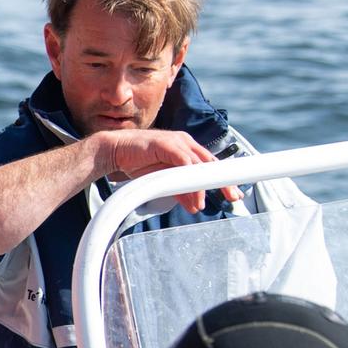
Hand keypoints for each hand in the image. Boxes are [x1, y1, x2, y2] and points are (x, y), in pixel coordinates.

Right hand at [90, 129, 241, 213]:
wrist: (113, 151)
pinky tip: (192, 193)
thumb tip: (195, 205)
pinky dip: (190, 179)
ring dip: (202, 186)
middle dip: (224, 182)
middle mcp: (186, 143)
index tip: (233, 194)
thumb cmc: (135, 162)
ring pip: (200, 164)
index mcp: (187, 148)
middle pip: (212, 163)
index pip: (211, 164)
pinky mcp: (167, 145)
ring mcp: (177, 142)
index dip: (223, 179)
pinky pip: (185, 163)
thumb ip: (180, 190)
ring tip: (201, 204)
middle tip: (233, 198)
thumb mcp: (163, 180)